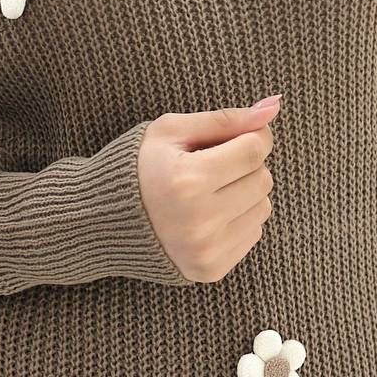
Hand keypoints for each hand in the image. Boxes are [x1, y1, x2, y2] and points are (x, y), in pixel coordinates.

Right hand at [138, 97, 281, 281]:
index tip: (233, 138)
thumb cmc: (138, 166)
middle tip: (212, 165)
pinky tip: (208, 214)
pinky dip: (238, 219)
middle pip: (262, 179)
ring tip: (209, 191)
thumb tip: (273, 107)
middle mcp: (199, 221)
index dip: (250, 136)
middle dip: (244, 165)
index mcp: (188, 181)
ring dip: (244, 193)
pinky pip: (253, 234)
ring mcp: (206, 250)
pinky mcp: (211, 269)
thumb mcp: (172, 130)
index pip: (254, 150)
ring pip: (263, 207)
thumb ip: (225, 119)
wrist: (103, 220)